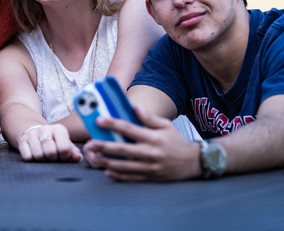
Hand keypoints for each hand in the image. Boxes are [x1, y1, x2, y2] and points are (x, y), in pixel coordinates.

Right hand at [17, 123, 81, 161]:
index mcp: (59, 129)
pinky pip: (27, 157)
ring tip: (44, 155)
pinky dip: (32, 159)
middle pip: (50, 152)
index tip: (62, 155)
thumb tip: (78, 158)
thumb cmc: (54, 141)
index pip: (64, 148)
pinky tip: (35, 154)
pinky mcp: (22, 140)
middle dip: (52, 159)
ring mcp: (32, 134)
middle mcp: (44, 129)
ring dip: (42, 160)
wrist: (35, 132)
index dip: (64, 156)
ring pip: (38, 155)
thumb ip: (73, 152)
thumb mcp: (65, 144)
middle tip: (52, 156)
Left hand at [83, 105, 201, 181]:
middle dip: (103, 146)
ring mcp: (150, 167)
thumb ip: (148, 117)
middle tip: (89, 144)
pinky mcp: (150, 178)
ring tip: (93, 158)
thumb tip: (134, 106)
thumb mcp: (166, 125)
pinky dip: (118, 176)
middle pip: (122, 149)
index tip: (99, 121)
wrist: (193, 163)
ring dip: (106, 162)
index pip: (129, 129)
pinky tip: (107, 172)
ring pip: (124, 166)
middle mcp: (150, 153)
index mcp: (153, 137)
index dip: (113, 124)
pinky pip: (131, 178)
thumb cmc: (176, 141)